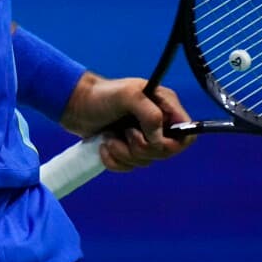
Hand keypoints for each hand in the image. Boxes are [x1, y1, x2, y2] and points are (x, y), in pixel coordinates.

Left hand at [59, 73, 192, 171]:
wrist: (75, 105)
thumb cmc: (101, 95)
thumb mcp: (127, 95)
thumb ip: (149, 113)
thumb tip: (158, 139)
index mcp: (164, 105)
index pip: (186, 132)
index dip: (173, 143)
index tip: (154, 141)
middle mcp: (157, 122)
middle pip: (166, 152)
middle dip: (141, 149)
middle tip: (125, 134)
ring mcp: (142, 137)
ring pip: (146, 161)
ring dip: (124, 154)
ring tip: (110, 138)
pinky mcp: (127, 149)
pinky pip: (130, 167)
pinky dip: (115, 161)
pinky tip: (104, 147)